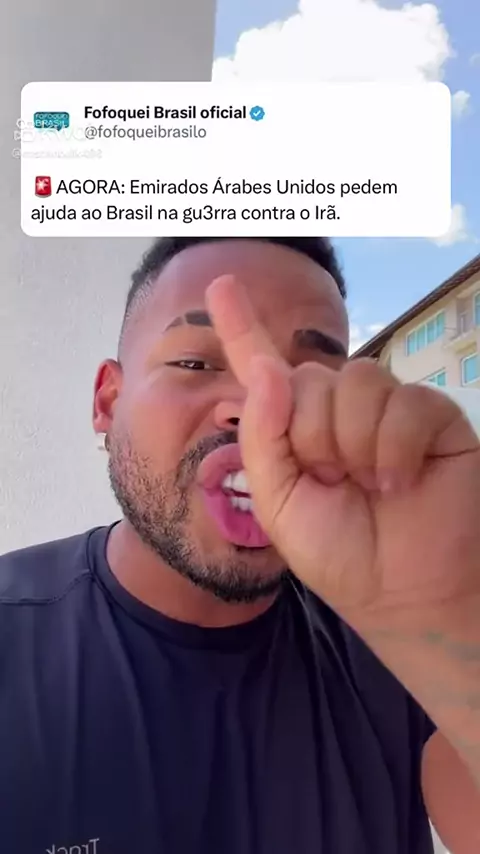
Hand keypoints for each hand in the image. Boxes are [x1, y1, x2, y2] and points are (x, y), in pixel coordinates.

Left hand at [207, 276, 479, 622]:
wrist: (403, 593)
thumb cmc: (340, 553)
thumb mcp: (278, 501)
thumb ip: (264, 436)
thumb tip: (271, 368)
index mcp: (295, 428)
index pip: (265, 367)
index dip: (240, 325)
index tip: (221, 282)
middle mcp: (338, 409)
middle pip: (308, 377)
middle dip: (312, 439)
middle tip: (335, 485)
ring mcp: (386, 409)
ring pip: (355, 383)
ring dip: (352, 445)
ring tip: (368, 485)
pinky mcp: (431, 416)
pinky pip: (403, 403)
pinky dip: (393, 450)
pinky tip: (399, 482)